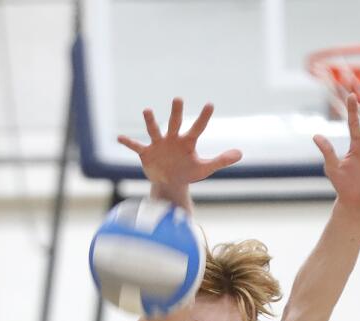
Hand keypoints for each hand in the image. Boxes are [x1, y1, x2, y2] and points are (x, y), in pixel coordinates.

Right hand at [118, 98, 241, 188]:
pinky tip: (119, 137)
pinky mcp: (146, 153)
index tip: (210, 104)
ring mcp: (158, 144)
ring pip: (154, 130)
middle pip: (174, 123)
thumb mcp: (205, 168)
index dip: (204, 117)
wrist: (171, 183)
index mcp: (187, 142)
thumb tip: (240, 153)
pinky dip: (128, 142)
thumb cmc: (188, 172)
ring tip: (147, 110)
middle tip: (178, 99)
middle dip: (176, 112)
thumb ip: (222, 160)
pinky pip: (136, 146)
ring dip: (151, 121)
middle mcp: (172, 139)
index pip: (197, 127)